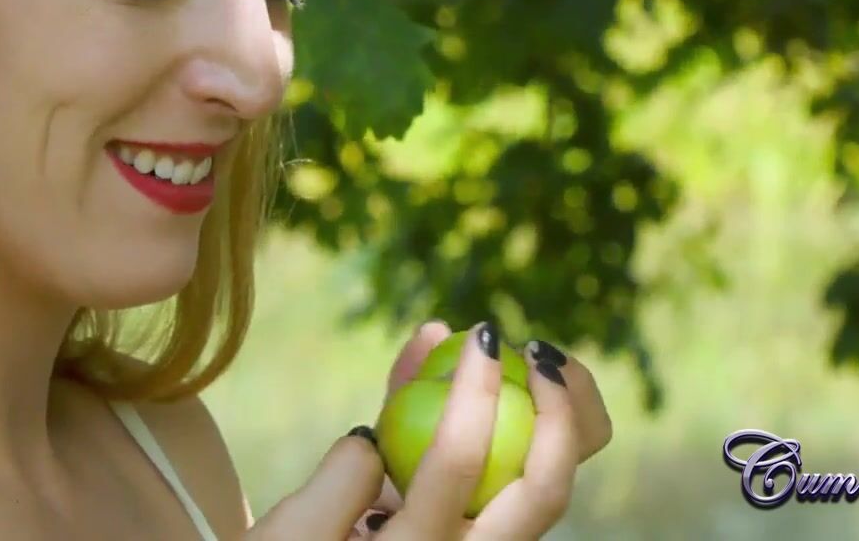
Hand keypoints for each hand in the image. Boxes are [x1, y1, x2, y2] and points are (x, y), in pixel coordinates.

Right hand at [349, 320, 613, 538]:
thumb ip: (336, 484)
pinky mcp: (486, 529)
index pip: (459, 462)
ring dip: (564, 418)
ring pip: (555, 488)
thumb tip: (373, 436)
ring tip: (539, 356)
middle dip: (560, 411)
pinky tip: (505, 367)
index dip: (474, 391)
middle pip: (550, 486)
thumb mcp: (293, 532)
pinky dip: (527, 419)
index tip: (478, 336)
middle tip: (534, 350)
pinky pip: (522, 473)